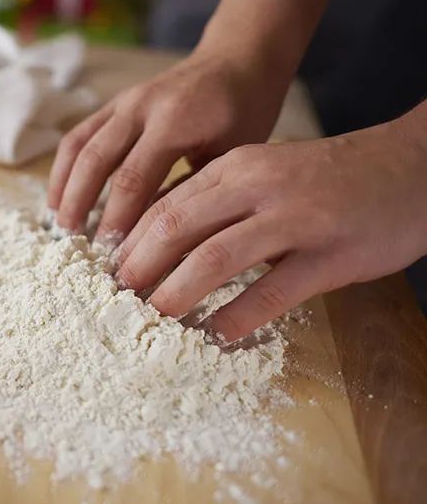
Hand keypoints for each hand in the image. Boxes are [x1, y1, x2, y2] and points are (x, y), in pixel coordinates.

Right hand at [47, 46, 289, 236]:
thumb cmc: (244, 114)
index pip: (133, 179)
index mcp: (175, 120)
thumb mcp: (231, 156)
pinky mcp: (112, 104)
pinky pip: (78, 137)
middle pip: (97, 163)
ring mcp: (122, 102)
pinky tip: (58, 199)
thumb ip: (191, 192)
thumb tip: (157, 242)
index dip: (117, 220)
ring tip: (62, 227)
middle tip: (81, 248)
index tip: (113, 256)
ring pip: (79, 148)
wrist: (237, 60)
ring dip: (65, 190)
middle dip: (84, 208)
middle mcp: (141, 106)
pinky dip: (63, 169)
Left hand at [115, 107, 426, 341]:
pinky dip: (236, 319)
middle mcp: (258, 187)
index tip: (107, 275)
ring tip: (156, 322)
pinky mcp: (329, 255)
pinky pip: (270, 294)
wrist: (409, 168)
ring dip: (176, 296)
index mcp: (235, 167)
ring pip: (214, 260)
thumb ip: (217, 202)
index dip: (130, 244)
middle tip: (119, 303)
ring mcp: (295, 220)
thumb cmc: (325, 180)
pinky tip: (218, 336)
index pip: (164, 205)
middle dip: (139, 270)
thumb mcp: (264, 174)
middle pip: (176, 229)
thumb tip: (157, 247)